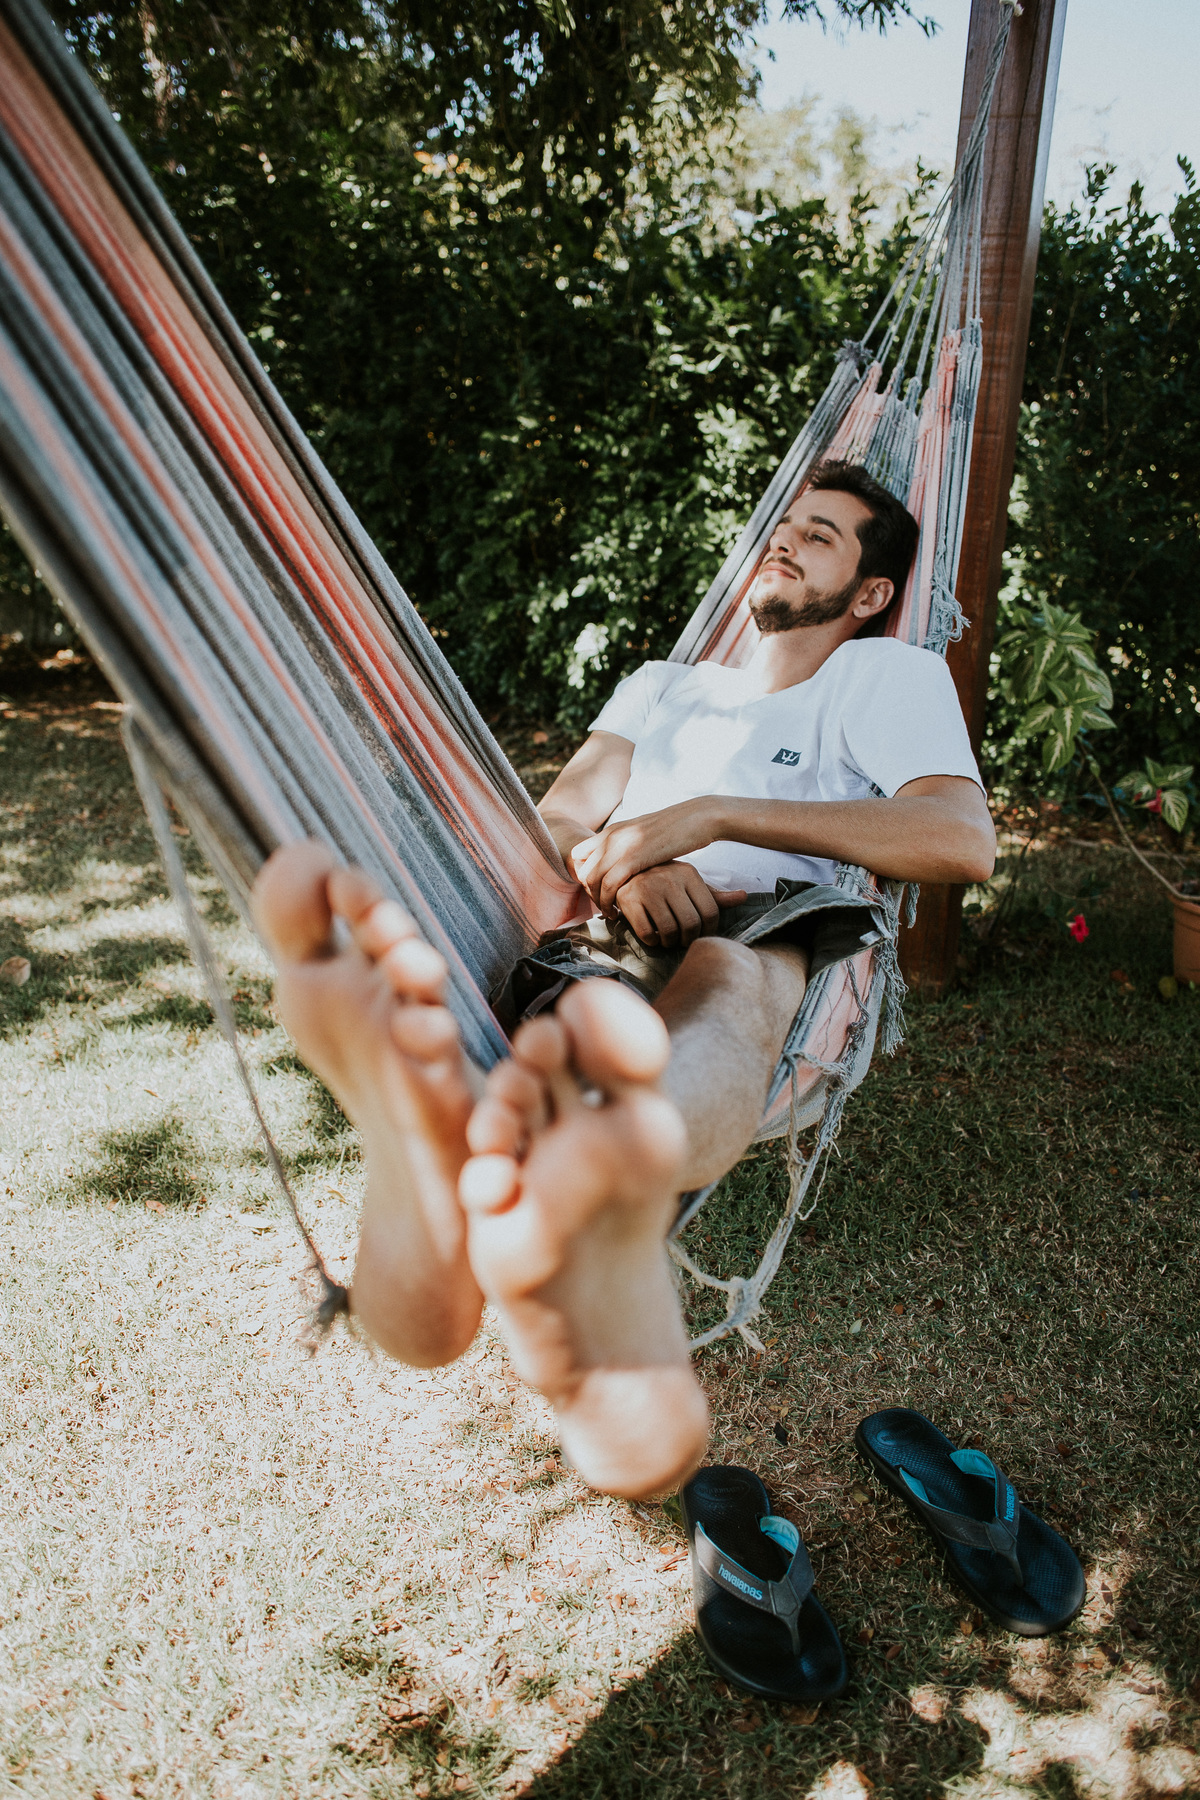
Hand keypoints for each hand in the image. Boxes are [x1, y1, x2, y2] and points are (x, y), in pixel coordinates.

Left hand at [571, 799, 718, 911]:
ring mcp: (620, 845)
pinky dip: (609, 902)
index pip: (579, 854)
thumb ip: (628, 844)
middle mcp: (611, 836)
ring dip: (598, 901)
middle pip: (583, 870)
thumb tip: (622, 861)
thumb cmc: (678, 830)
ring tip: (611, 913)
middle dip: (590, 893)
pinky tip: (620, 912)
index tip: (600, 891)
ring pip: (591, 880)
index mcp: (613, 829)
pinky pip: (608, 885)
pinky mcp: (633, 857)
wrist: (698, 818)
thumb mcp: (644, 834)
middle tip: (605, 907)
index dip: (585, 875)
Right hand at [612, 863, 745, 948]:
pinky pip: (646, 932)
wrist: (625, 871)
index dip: (710, 931)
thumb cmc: (665, 883)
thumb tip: (744, 896)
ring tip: (668, 939)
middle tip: (683, 940)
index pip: (711, 912)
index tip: (702, 934)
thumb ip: (715, 895)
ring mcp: (647, 887)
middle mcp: (669, 878)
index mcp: (689, 874)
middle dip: (688, 939)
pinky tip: (652, 936)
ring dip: (669, 942)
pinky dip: (651, 941)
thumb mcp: (690, 885)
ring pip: (668, 930)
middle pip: (691, 924)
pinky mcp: (628, 898)